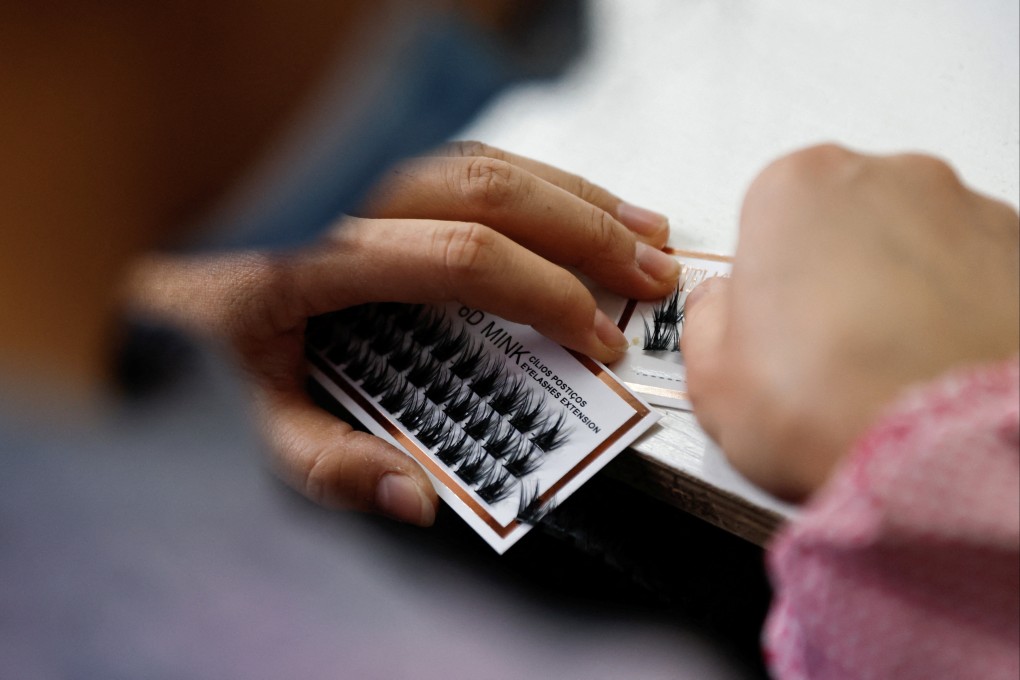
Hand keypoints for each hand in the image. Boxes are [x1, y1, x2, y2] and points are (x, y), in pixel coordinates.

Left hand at [128, 142, 678, 524]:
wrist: (170, 252)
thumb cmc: (214, 328)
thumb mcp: (257, 412)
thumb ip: (328, 463)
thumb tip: (417, 497)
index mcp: (321, 256)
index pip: (464, 260)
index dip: (546, 295)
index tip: (595, 338)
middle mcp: (351, 193)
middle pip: (495, 194)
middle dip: (588, 236)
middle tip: (648, 282)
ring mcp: (370, 164)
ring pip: (495, 161)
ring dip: (581, 198)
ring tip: (644, 237)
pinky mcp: (385, 156)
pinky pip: (479, 155)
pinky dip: (545, 178)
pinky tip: (585, 202)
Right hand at [681, 145, 1018, 500]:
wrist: (947, 454)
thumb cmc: (836, 407)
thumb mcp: (714, 379)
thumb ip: (704, 323)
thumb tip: (717, 312)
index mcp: (794, 187)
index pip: (763, 219)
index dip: (763, 280)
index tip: (770, 326)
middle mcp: (886, 178)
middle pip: (842, 220)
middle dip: (833, 273)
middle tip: (825, 350)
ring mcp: (965, 209)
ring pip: (913, 242)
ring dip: (898, 288)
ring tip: (886, 366)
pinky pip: (974, 272)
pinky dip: (956, 307)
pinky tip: (935, 364)